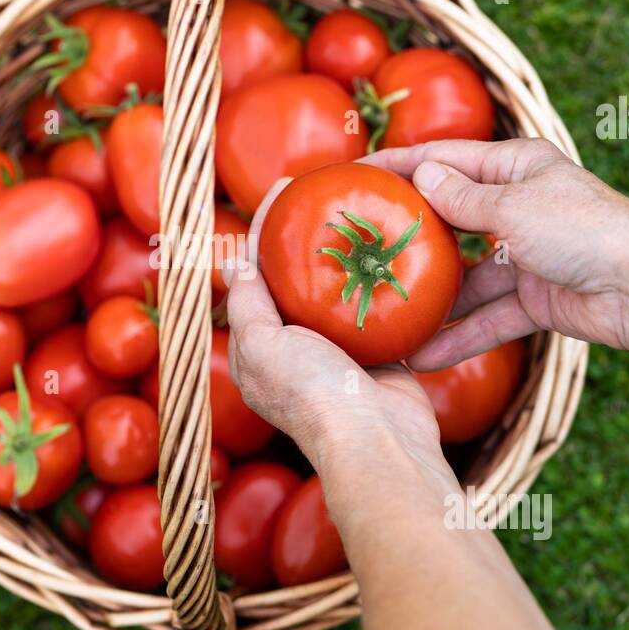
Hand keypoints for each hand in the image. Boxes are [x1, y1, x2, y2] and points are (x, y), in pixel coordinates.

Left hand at [224, 180, 453, 489]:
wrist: (378, 441)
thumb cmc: (312, 395)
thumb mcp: (263, 346)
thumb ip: (248, 305)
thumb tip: (236, 261)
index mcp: (260, 353)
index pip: (253, 278)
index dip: (263, 232)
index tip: (282, 189)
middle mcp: (297, 353)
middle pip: (296, 283)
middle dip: (306, 241)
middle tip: (324, 197)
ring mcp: (340, 354)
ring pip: (339, 294)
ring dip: (347, 258)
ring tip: (359, 213)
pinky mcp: (381, 356)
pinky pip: (379, 311)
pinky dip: (383, 283)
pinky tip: (392, 250)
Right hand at [361, 138, 628, 369]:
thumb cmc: (586, 230)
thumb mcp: (514, 207)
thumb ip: (462, 199)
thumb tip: (421, 174)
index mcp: (516, 167)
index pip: (443, 160)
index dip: (397, 166)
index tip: (352, 174)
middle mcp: (518, 207)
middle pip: (450, 219)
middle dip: (407, 236)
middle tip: (356, 247)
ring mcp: (525, 256)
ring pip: (465, 277)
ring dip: (430, 299)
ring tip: (383, 310)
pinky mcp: (535, 299)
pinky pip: (488, 317)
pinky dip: (461, 335)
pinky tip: (423, 354)